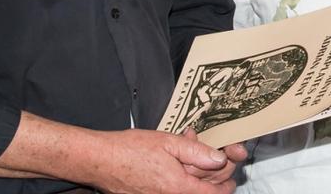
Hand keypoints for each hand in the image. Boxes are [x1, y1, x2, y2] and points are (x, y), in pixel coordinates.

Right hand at [86, 128, 235, 193]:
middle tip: (214, 154)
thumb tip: (219, 160)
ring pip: (189, 190)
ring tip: (190, 148)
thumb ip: (197, 153)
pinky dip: (181, 176)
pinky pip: (174, 189)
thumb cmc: (131, 150)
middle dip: (214, 174)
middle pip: (203, 192)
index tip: (230, 170)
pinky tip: (176, 158)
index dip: (227, 182)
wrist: (101, 161)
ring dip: (197, 174)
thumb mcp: (169, 143)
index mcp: (179, 188)